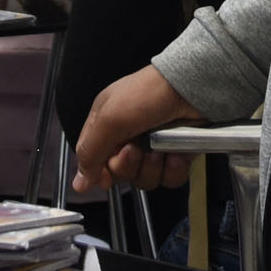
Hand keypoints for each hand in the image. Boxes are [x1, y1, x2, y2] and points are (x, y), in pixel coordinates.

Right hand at [67, 65, 199, 194]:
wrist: (190, 89)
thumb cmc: (149, 92)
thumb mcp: (109, 119)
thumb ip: (89, 151)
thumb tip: (79, 182)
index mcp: (106, 126)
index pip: (93, 161)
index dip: (99, 172)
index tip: (106, 177)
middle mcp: (128, 138)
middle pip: (120, 174)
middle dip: (128, 166)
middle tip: (135, 147)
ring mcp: (153, 147)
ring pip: (145, 179)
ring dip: (152, 166)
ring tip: (159, 147)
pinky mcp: (175, 154)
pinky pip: (169, 178)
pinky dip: (173, 168)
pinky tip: (175, 153)